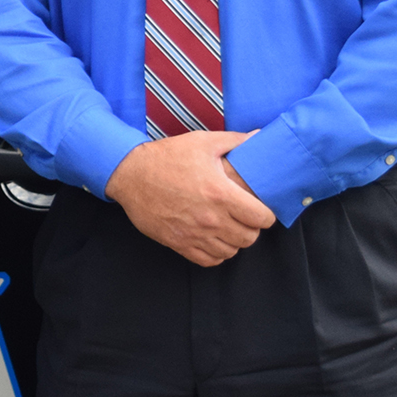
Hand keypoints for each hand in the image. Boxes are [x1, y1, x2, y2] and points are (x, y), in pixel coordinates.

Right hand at [103, 130, 275, 266]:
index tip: (260, 210)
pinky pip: (209, 260)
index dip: (265, 215)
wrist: (130, 173)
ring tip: (228, 228)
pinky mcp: (178, 243)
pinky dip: (216, 253)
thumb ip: (236, 141)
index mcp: (221, 194)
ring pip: (231, 251)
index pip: (261, 218)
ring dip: (233, 241)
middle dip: (251, 228)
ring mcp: (194, 233)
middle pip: (249, 238)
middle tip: (244, 218)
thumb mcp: (202, 142)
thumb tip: (260, 136)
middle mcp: (210, 218)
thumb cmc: (167, 156)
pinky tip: (212, 239)